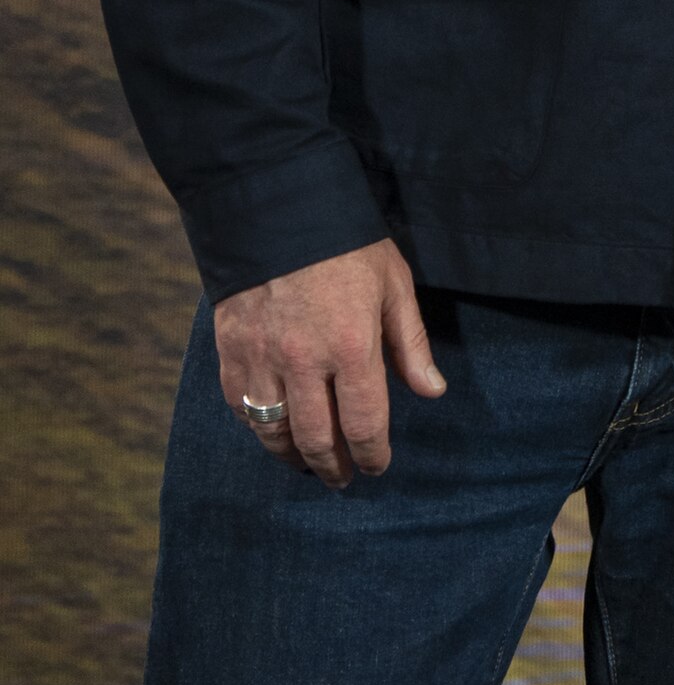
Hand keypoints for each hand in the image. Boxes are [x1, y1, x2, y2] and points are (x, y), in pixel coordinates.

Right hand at [213, 238, 445, 488]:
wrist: (279, 206)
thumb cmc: (348, 244)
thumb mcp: (393, 284)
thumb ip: (410, 343)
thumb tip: (433, 391)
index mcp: (350, 345)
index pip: (364, 423)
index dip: (372, 454)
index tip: (377, 466)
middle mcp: (302, 362)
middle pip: (317, 439)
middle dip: (334, 467)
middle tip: (343, 478)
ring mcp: (260, 358)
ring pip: (273, 432)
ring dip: (293, 456)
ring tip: (309, 464)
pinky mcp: (230, 350)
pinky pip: (241, 407)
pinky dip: (257, 426)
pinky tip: (272, 431)